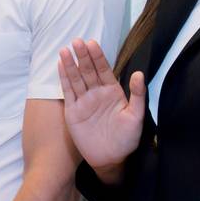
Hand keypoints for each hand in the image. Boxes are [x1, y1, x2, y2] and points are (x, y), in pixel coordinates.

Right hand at [57, 39, 143, 175]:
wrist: (111, 158)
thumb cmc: (127, 138)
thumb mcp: (137, 116)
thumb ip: (138, 95)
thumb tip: (138, 73)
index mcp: (112, 92)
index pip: (104, 70)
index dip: (98, 57)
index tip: (92, 43)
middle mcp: (97, 93)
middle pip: (88, 71)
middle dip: (82, 56)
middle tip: (77, 41)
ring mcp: (84, 101)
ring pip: (76, 79)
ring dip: (70, 64)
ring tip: (64, 50)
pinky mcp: (73, 111)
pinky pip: (68, 92)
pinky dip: (64, 79)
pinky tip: (60, 65)